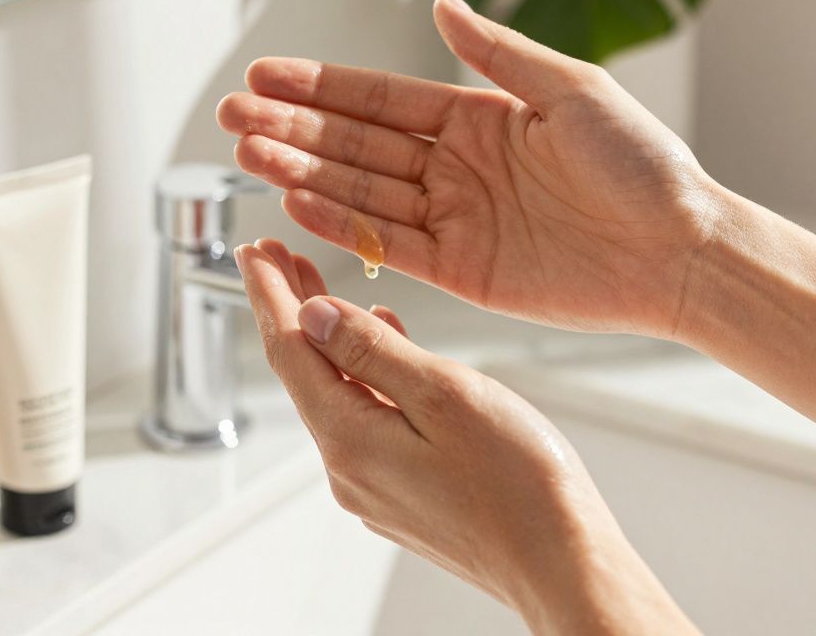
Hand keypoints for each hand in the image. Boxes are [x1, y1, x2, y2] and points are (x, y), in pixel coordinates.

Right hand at [218, 0, 724, 336]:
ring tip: (247, 155)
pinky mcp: (461, 271)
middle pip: (356, 143)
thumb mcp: (571, 90)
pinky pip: (389, 244)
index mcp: (478, 118)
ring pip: (361, 192)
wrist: (681, 250)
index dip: (320, 86)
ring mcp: (454, 219)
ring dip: (303, 173)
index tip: (265, 76)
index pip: (380, 99)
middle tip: (233, 116)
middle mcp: (455, 167)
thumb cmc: (645, 166)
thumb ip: (497, 53)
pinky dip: (343, 224)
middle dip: (293, 128)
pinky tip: (298, 203)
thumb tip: (440, 4)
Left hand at [236, 238, 696, 633]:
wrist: (560, 563)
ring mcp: (374, 487)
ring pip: (336, 395)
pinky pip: (367, 421)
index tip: (255, 252)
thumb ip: (372, 350)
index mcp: (349, 439)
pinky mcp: (402, 495)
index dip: (269, 293)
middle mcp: (349, 469)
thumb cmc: (518, 484)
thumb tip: (314, 315)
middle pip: (305, 373)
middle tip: (278, 257)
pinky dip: (366, 377)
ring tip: (321, 291)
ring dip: (328, 341)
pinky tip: (385, 350)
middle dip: (290, 311)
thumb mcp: (443, 394)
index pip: (289, 350)